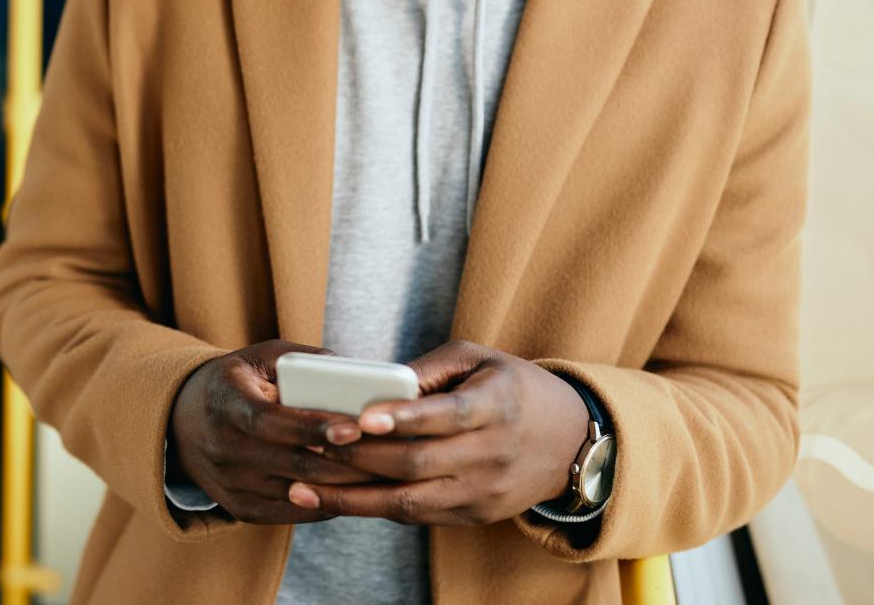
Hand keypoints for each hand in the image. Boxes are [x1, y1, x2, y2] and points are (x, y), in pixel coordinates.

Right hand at [167, 341, 379, 524]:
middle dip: (346, 463)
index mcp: (225, 402)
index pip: (269, 421)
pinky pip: (294, 513)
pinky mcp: (241, 508)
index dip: (311, 426)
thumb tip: (356, 371)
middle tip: (390, 455)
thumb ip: (303, 360)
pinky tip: (357, 490)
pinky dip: (328, 503)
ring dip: (344, 487)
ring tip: (384, 474)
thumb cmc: (236, 383)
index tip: (353, 426)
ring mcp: (230, 484)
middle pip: (292, 463)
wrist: (183, 423)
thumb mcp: (259, 359)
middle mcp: (223, 448)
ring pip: (299, 494)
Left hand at [284, 341, 589, 526]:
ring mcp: (484, 491)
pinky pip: (418, 516)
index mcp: (497, 405)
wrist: (570, 441)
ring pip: (411, 501)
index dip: (404, 419)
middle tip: (312, 444)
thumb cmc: (512, 387)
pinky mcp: (474, 515)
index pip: (448, 416)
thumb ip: (428, 368)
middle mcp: (493, 454)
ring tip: (304, 487)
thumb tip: (375, 382)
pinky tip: (335, 499)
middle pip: (419, 463)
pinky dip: (374, 508)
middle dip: (360, 457)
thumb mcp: (479, 358)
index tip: (361, 418)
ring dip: (353, 497)